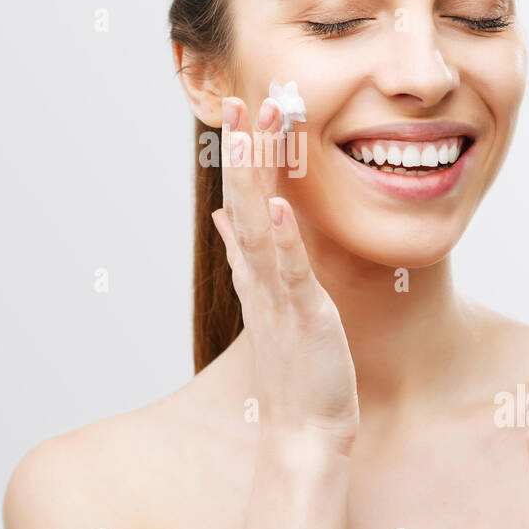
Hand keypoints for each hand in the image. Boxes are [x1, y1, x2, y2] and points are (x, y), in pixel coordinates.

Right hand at [210, 95, 358, 453]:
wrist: (303, 429)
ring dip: (256, 177)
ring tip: (255, 132)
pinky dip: (282, 239)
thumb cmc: (295, 366)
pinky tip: (280, 206)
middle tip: (244, 99)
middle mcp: (258, 275)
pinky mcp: (303, 317)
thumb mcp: (269, 300)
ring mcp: (277, 294)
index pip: (243, 200)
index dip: (242, 154)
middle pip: (244, 202)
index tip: (242, 107)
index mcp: (255, 268)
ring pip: (259, 225)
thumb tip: (225, 216)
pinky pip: (290, 272)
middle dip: (245, 150)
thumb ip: (246, 255)